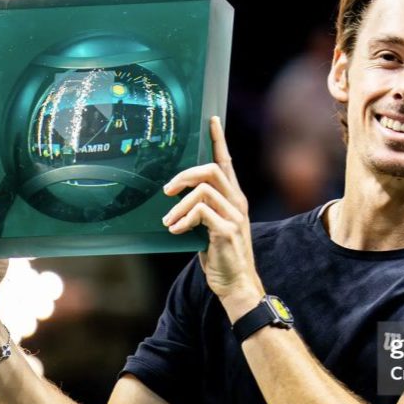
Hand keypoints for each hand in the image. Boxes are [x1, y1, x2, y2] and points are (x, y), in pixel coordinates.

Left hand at [162, 117, 262, 314]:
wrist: (236, 284)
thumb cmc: (221, 256)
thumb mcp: (210, 226)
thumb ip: (201, 208)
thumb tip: (176, 197)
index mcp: (234, 198)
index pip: (226, 162)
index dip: (219, 140)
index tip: (211, 119)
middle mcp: (237, 202)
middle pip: (212, 169)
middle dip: (184, 176)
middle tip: (167, 192)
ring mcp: (234, 216)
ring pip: (202, 191)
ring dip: (179, 205)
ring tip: (169, 221)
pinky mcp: (226, 231)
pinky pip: (201, 213)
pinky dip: (184, 220)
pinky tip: (177, 231)